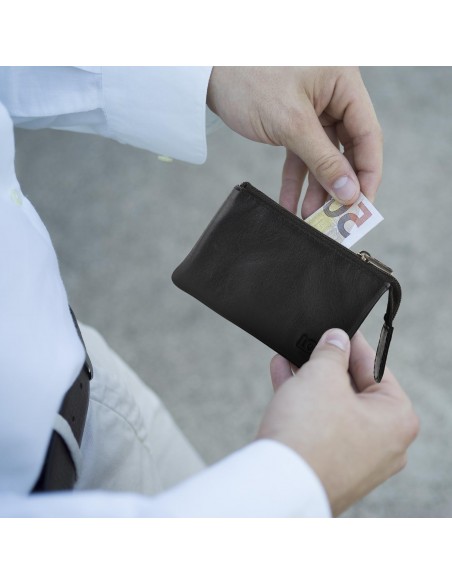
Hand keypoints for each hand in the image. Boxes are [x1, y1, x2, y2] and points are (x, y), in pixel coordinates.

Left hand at [207, 67, 381, 217]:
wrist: (207, 71)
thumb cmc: (250, 80)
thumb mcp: (291, 123)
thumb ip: (323, 160)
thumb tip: (349, 193)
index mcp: (344, 83)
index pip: (368, 134)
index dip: (368, 174)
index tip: (362, 208)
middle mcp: (334, 95)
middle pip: (347, 149)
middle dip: (339, 186)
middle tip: (336, 219)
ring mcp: (314, 109)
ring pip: (323, 156)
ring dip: (316, 189)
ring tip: (310, 219)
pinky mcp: (293, 121)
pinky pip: (301, 155)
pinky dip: (295, 179)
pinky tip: (290, 204)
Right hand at [257, 329, 418, 515]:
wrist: (281, 486)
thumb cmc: (311, 434)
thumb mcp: (322, 377)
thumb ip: (331, 352)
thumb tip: (336, 339)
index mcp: (397, 419)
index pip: (376, 367)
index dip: (352, 343)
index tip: (339, 328)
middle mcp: (384, 443)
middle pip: (354, 388)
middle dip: (327, 363)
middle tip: (312, 342)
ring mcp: (357, 458)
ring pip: (333, 407)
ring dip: (310, 380)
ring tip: (290, 356)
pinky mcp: (330, 466)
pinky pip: (319, 425)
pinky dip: (303, 402)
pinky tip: (282, 376)